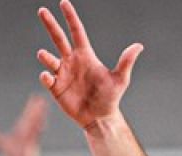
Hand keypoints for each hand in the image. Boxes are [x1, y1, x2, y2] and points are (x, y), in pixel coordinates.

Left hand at [0, 95, 48, 155]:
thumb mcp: (2, 145)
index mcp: (22, 131)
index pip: (27, 116)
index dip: (31, 107)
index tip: (35, 98)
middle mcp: (28, 133)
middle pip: (32, 118)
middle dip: (37, 109)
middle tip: (41, 98)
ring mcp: (31, 139)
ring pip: (35, 125)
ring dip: (39, 116)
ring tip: (42, 109)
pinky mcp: (32, 146)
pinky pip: (35, 136)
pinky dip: (38, 130)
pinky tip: (41, 124)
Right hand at [36, 1, 144, 129]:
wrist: (100, 117)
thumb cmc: (110, 97)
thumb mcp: (120, 79)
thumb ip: (126, 62)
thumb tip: (139, 46)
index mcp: (85, 55)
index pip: (77, 32)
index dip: (71, 17)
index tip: (64, 3)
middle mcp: (72, 61)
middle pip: (59, 39)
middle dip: (50, 24)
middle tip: (42, 10)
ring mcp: (62, 74)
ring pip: (50, 59)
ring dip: (46, 56)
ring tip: (43, 54)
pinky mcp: (56, 88)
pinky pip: (47, 79)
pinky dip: (45, 76)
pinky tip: (47, 76)